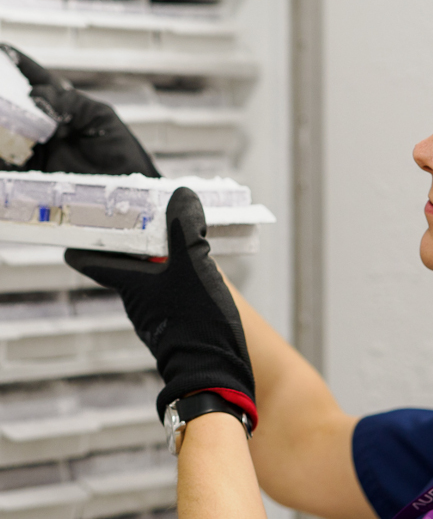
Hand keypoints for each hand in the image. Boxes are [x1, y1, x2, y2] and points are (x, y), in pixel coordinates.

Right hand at [0, 43, 158, 176]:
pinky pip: (8, 161)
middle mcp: (49, 126)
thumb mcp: (101, 118)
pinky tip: (3, 145)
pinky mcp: (35, 171)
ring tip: (0, 115)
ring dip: (2, 123)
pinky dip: (2, 154)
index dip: (22, 67)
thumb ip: (72, 102)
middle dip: (4, 93)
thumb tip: (37, 95)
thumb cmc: (121, 152)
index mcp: (67, 109)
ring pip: (9, 130)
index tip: (4, 51)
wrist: (126, 188)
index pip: (41, 83)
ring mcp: (40, 148)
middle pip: (17, 105)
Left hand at [64, 188, 256, 427]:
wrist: (215, 372)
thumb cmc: (196, 321)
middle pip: (125, 263)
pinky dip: (178, 273)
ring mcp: (156, 313)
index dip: (84, 239)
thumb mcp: (193, 264)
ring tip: (182, 233)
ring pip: (150, 276)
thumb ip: (185, 228)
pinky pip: (169, 289)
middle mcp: (136, 298)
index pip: (91, 259)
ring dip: (162, 255)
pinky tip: (198, 265)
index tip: (84, 220)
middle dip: (135, 238)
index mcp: (130, 282)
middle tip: (150, 212)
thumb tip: (182, 196)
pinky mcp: (175, 322)